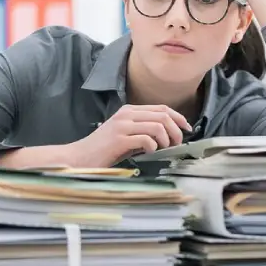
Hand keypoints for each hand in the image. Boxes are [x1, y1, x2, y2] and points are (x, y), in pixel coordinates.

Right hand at [70, 105, 191, 166]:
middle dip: (176, 129)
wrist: (79, 157)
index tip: (186, 128)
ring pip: (157, 125)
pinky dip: (153, 146)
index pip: (162, 108)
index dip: (178, 117)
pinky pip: (146, 139)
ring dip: (166, 139)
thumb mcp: (126, 135)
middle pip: (163, 115)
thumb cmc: (104, 149)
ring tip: (163, 149)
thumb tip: (169, 135)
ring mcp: (122, 125)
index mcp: (129, 110)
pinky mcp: (119, 139)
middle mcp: (127, 114)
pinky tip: (150, 152)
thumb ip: (144, 131)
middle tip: (177, 143)